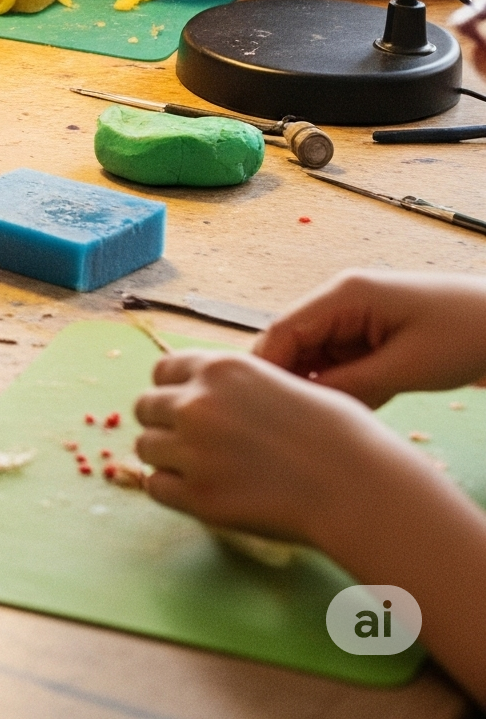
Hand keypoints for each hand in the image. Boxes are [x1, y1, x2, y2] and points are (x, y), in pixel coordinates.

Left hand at [133, 348, 394, 544]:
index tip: (186, 408)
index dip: (173, 391)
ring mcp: (194, 450)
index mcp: (221, 368)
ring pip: (145, 447)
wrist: (360, 489)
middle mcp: (198, 403)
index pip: (162, 371)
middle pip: (145, 407)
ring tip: (198, 471)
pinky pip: (157, 488)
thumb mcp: (284, 383)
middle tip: (190, 444)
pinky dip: (172, 491)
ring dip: (166, 458)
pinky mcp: (200, 497)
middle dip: (163, 424)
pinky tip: (199, 494)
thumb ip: (239, 387)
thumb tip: (215, 394)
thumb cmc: (340, 437)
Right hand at [250, 271, 485, 406]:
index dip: (267, 367)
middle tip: (288, 425)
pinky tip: (346, 413)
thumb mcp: (406, 367)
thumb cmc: (462, 335)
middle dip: (289, 381)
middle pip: (293, 344)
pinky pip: (338, 363)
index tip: (259, 409)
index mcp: (343, 295)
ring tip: (318, 424)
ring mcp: (353, 319)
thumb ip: (351, 384)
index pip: (283, 329)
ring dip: (316, 388)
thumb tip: (305, 406)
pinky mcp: (368, 336)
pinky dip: (339, 388)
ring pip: (313, 357)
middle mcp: (339, 302)